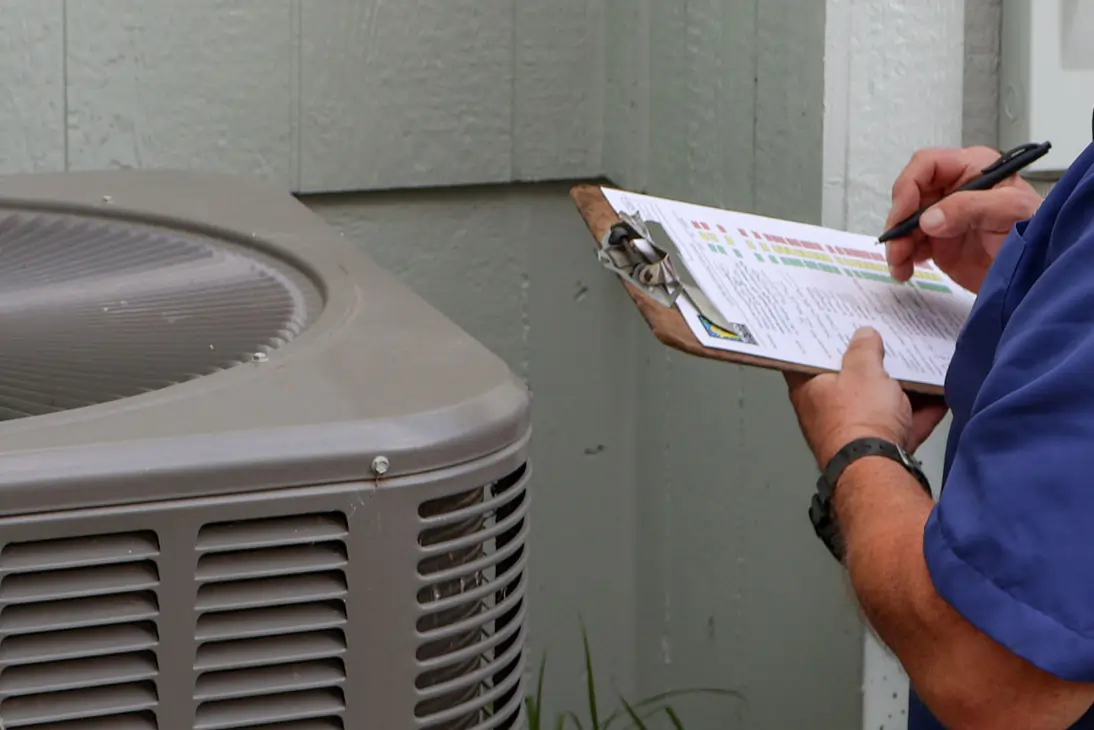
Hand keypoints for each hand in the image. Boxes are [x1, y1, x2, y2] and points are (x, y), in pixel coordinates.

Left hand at [784, 328, 947, 466]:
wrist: (879, 470)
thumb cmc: (859, 418)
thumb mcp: (863, 370)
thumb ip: (864, 349)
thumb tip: (864, 335)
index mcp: (808, 389)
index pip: (805, 358)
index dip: (818, 341)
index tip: (832, 326)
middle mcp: (824, 412)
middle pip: (846, 381)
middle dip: (868, 364)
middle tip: (885, 340)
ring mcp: (852, 433)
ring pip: (877, 403)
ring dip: (899, 388)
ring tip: (918, 363)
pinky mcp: (879, 449)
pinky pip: (900, 424)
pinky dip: (918, 412)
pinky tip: (940, 394)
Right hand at [885, 146, 1041, 293]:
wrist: (1039, 271)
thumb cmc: (1035, 231)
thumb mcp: (1009, 212)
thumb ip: (969, 208)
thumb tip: (927, 219)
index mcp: (971, 169)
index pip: (927, 165)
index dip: (909, 185)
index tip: (904, 213)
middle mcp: (952, 189)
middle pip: (910, 195)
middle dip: (899, 220)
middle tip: (897, 245)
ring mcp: (944, 216)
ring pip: (905, 223)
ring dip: (897, 243)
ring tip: (900, 265)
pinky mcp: (938, 242)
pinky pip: (911, 245)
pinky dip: (902, 258)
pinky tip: (905, 270)